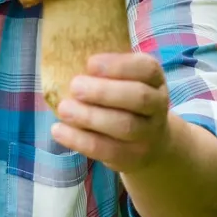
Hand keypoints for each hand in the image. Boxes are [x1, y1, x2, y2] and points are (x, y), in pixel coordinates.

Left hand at [50, 53, 174, 174]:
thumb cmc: (126, 102)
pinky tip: (58, 130)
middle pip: (138, 98)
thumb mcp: (126, 81)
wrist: (151, 143)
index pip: (146, 68)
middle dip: (103, 91)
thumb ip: (107, 71)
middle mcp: (158, 106)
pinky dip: (79, 140)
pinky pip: (106, 149)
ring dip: (90, 116)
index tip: (90, 64)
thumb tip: (67, 58)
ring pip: (124, 126)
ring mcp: (147, 135)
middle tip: (75, 86)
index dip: (119, 65)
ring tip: (64, 109)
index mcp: (155, 80)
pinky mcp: (131, 157)